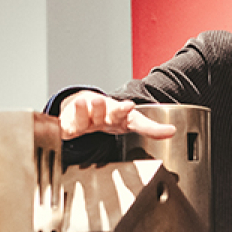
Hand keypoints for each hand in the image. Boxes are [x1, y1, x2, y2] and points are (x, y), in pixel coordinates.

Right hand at [58, 90, 176, 139]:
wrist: (87, 107)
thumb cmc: (111, 116)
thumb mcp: (133, 122)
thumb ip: (151, 128)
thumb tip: (172, 131)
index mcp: (115, 113)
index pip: (121, 111)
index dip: (124, 109)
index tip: (129, 106)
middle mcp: (99, 114)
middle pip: (99, 111)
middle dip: (99, 106)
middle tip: (99, 99)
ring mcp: (83, 119)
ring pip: (81, 116)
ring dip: (81, 111)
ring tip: (81, 103)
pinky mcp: (69, 127)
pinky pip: (65, 129)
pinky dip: (61, 128)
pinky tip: (59, 128)